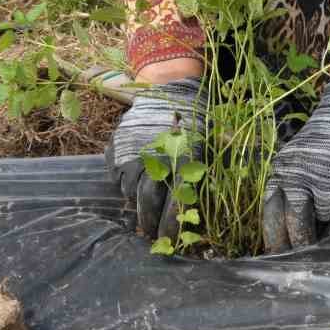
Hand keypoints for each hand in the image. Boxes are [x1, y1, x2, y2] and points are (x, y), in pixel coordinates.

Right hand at [107, 77, 205, 239]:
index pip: (174, 204)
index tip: (170, 240)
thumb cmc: (197, 121)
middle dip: (150, 223)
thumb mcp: (212, 147)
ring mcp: (132, 152)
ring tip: (145, 208)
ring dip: (137, 203)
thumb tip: (211, 214)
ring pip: (130, 191)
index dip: (171, 226)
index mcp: (182, 161)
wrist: (171, 88)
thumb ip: (208, 177)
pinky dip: (124, 184)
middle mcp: (155, 159)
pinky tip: (134, 183)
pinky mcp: (117, 147)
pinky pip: (117, 176)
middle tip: (152, 235)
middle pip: (147, 202)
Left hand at [262, 81, 329, 253]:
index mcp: (280, 172)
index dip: (274, 236)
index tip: (275, 254)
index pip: (271, 212)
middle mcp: (297, 178)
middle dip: (302, 241)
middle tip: (305, 252)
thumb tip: (287, 229)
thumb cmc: (320, 142)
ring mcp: (322, 182)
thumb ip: (288, 188)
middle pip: (296, 223)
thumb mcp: (294, 160)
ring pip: (326, 215)